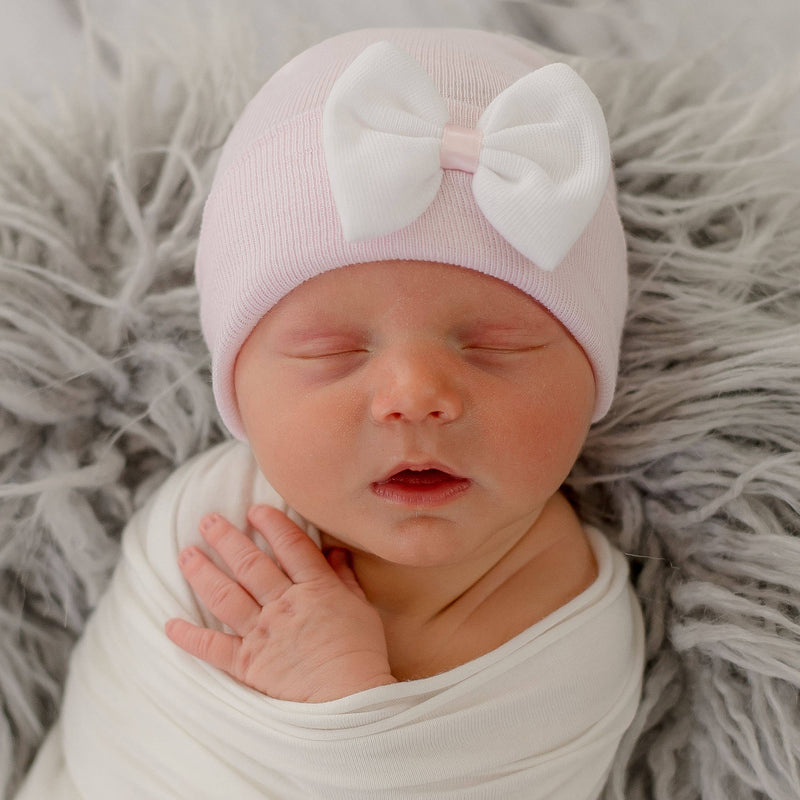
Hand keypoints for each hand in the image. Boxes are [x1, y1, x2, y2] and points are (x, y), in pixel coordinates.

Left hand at [165, 505, 395, 701]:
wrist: (350, 699)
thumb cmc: (361, 653)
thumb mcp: (361, 608)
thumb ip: (344, 579)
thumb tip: (335, 552)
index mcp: (314, 588)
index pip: (290, 546)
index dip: (272, 524)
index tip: (255, 510)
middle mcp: (283, 604)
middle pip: (249, 564)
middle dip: (226, 538)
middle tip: (207, 521)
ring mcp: (262, 633)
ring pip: (225, 596)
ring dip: (203, 573)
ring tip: (186, 555)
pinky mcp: (247, 663)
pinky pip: (212, 648)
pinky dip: (189, 637)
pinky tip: (170, 625)